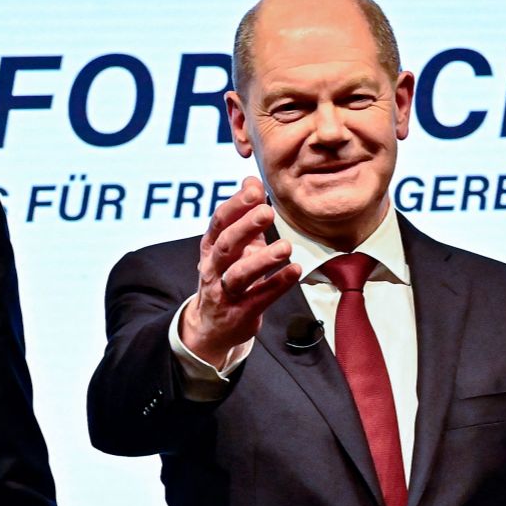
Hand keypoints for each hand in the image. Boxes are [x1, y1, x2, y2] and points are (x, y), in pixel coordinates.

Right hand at [179, 177, 301, 366]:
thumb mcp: (234, 245)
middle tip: (267, 212)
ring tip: (286, 247)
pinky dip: (277, 284)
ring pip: (239, 274)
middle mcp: (213, 268)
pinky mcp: (241, 313)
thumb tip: (252, 180)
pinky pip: (259, 298)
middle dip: (245, 227)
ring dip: (262, 259)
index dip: (235, 205)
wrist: (212, 325)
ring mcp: (225, 292)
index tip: (255, 189)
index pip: (219, 222)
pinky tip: (295, 271)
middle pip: (226, 245)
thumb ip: (244, 215)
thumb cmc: (228, 275)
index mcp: (211, 247)